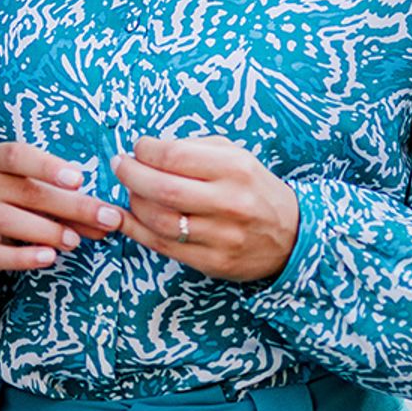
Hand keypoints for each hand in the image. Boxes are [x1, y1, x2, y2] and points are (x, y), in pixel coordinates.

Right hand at [0, 142, 122, 273]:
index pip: (17, 155)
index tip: (79, 179)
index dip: (47, 165)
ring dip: (46, 230)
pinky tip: (49, 257)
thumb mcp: (31, 190)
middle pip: (25, 191)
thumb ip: (65, 199)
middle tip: (105, 219)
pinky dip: (24, 256)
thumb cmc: (9, 201)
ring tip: (74, 241)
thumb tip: (108, 216)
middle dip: (70, 206)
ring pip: (5, 219)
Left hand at [110, 135, 299, 283]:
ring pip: (160, 220)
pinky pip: (163, 247)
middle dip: (131, 175)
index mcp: (235, 168)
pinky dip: (136, 231)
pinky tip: (124, 218)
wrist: (291, 234)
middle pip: (163, 189)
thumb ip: (194, 147)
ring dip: (133, 203)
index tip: (137, 147)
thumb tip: (149, 149)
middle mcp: (229, 202)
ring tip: (129, 190)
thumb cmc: (253, 187)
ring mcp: (221, 236)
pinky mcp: (212, 262)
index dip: (146, 150)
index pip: (175, 156)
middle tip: (119, 166)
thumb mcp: (235, 154)